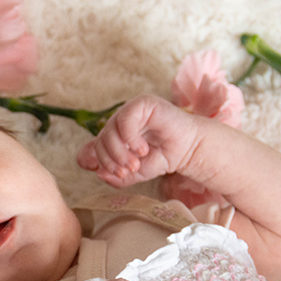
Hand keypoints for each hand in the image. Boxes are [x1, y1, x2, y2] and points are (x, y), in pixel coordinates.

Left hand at [77, 95, 201, 187]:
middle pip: (99, 142)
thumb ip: (116, 176)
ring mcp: (128, 112)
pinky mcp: (141, 104)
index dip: (98, 162)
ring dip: (120, 152)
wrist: (189, 149)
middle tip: (128, 171)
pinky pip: (125, 120)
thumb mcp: (135, 173)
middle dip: (111, 161)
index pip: (91, 149)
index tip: (115, 174)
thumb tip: (98, 173)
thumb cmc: (162, 158)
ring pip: (109, 131)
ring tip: (136, 163)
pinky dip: (130, 138)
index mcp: (112, 137)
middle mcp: (117, 123)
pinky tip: (142, 149)